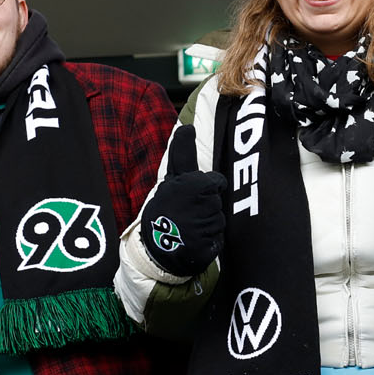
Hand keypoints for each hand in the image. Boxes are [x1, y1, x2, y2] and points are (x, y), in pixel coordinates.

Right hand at [140, 125, 227, 278]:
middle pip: (219, 202)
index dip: (207, 188)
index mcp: (195, 185)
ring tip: (190, 226)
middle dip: (207, 207)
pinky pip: (218, 240)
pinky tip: (193, 240)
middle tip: (189, 211)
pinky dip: (208, 241)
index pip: (217, 182)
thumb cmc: (166, 207)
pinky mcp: (208, 247)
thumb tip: (187, 126)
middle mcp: (203, 205)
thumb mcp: (173, 178)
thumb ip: (183, 153)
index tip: (192, 195)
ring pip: (219, 221)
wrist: (154, 246)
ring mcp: (206, 228)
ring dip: (208, 225)